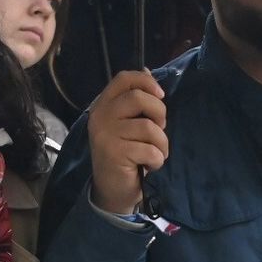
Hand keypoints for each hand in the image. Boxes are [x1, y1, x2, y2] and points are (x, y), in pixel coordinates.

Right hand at [88, 70, 167, 215]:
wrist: (112, 191)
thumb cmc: (125, 154)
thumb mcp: (128, 123)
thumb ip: (136, 99)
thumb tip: (148, 70)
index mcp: (103, 105)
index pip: (123, 78)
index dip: (146, 81)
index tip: (161, 96)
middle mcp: (100, 116)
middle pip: (139, 98)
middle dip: (160, 114)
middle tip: (159, 131)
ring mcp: (105, 135)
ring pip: (149, 127)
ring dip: (161, 144)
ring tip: (155, 154)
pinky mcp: (114, 154)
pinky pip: (150, 150)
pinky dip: (158, 160)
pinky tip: (150, 166)